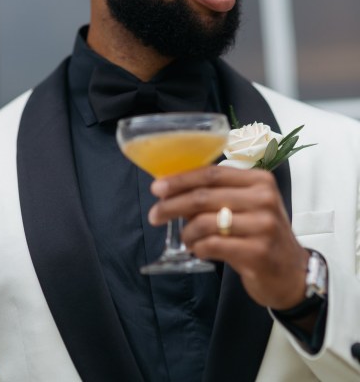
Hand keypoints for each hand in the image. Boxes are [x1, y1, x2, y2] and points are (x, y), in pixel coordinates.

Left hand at [148, 165, 308, 309]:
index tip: (158, 187)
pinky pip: (212, 245)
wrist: (292, 273)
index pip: (211, 173)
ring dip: (187, 232)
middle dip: (172, 205)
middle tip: (155, 215)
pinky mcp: (257, 252)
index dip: (181, 180)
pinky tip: (198, 250)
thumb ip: (219, 194)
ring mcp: (262, 226)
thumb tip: (174, 190)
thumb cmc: (264, 235)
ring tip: (186, 239)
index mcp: (259, 181)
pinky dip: (198, 248)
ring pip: (205, 222)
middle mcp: (263, 199)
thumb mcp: (249, 206)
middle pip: (204, 196)